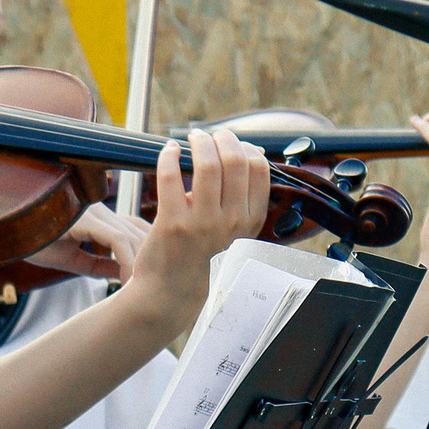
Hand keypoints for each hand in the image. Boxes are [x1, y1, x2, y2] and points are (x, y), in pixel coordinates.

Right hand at [25, 202, 147, 281]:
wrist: (8, 235)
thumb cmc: (36, 244)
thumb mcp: (74, 260)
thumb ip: (100, 265)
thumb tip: (124, 274)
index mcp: (98, 218)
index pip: (135, 230)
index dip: (145, 254)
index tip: (145, 282)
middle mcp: (100, 211)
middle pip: (140, 231)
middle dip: (149, 260)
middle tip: (149, 290)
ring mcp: (94, 212)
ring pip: (133, 236)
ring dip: (140, 264)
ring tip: (138, 290)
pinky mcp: (86, 219)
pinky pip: (117, 240)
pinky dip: (126, 261)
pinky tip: (124, 282)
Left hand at [119, 127, 269, 331]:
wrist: (171, 292)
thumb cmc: (200, 257)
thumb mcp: (232, 232)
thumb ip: (238, 200)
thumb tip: (242, 155)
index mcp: (248, 221)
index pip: (259, 170)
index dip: (245, 148)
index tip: (231, 143)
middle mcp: (230, 221)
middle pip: (235, 161)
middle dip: (222, 139)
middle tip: (209, 135)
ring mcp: (201, 223)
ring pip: (207, 164)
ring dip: (198, 143)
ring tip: (192, 139)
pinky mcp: (172, 223)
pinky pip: (171, 176)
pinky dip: (169, 156)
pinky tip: (169, 150)